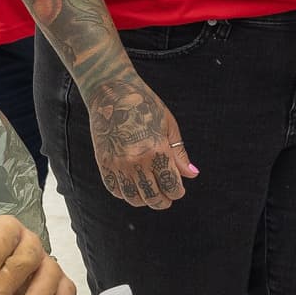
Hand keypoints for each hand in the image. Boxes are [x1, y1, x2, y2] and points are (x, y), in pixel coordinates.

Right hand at [88, 74, 196, 208]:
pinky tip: (133, 186)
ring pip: (133, 198)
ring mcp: (117, 164)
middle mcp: (136, 161)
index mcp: (156, 151)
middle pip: (153, 197)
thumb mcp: (168, 125)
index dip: (178, 191)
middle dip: (163, 201)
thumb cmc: (144, 104)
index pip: (171, 186)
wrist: (111, 92)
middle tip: (166, 198)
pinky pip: (115, 190)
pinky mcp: (103, 164)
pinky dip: (125, 194)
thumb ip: (179, 153)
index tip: (178, 189)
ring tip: (150, 193)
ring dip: (144, 200)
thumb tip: (192, 174)